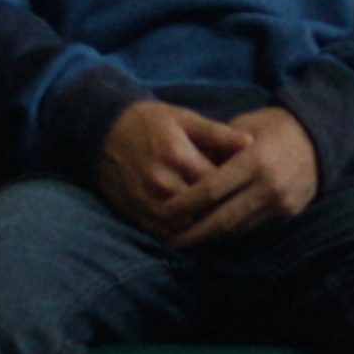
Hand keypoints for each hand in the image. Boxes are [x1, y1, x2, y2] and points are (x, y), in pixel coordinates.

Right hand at [98, 100, 246, 241]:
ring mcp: (146, 200)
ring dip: (204, 228)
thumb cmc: (150, 122)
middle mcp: (162, 182)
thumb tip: (251, 142)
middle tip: (238, 210)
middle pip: (203, 209)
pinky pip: (164, 234)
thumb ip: (218, 133)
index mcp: (178, 156)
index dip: (235, 189)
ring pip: (185, 227)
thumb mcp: (185, 118)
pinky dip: (182, 235)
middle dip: (223, 211)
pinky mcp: (134, 213)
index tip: (247, 189)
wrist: (103, 131)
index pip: (218, 184)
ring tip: (220, 222)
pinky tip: (196, 229)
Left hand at [154, 106, 319, 251]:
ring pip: (238, 228)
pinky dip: (232, 232)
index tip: (163, 210)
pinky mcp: (288, 211)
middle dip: (194, 232)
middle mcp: (268, 185)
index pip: (211, 189)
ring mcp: (280, 202)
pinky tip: (215, 234)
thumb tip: (184, 169)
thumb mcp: (244, 126)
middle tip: (171, 240)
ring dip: (211, 237)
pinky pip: (253, 226)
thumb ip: (216, 148)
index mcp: (254, 160)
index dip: (185, 202)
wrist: (320, 137)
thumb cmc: (274, 126)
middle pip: (223, 218)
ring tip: (188, 240)